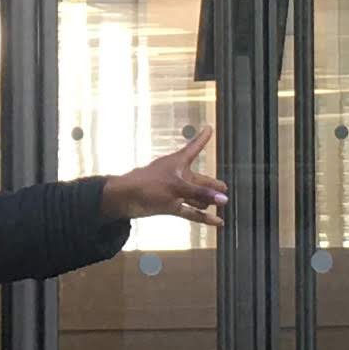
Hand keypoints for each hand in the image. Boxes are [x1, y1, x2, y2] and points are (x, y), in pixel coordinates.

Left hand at [101, 121, 226, 228]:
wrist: (125, 199)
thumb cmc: (148, 184)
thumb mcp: (177, 186)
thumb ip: (200, 193)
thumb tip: (223, 199)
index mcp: (178, 162)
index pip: (194, 147)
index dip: (202, 138)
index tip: (209, 128)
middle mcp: (178, 175)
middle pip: (200, 180)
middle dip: (212, 184)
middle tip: (223, 188)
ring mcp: (175, 191)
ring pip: (196, 197)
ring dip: (207, 201)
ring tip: (220, 205)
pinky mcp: (171, 205)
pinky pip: (191, 211)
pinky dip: (203, 217)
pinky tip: (216, 221)